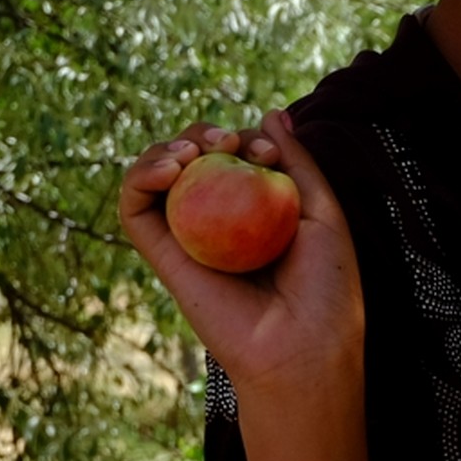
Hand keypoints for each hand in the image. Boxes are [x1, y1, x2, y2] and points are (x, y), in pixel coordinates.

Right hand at [119, 112, 364, 415]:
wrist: (304, 346)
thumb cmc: (326, 289)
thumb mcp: (322, 213)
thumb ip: (296, 163)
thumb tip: (272, 113)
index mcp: (254, 211)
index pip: (233, 155)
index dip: (244, 138)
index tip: (267, 151)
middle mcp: (216, 223)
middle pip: (190, 159)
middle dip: (204, 133)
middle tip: (229, 140)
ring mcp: (186, 238)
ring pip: (156, 177)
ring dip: (167, 147)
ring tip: (193, 150)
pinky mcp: (162, 257)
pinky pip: (134, 208)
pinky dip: (140, 176)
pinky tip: (169, 166)